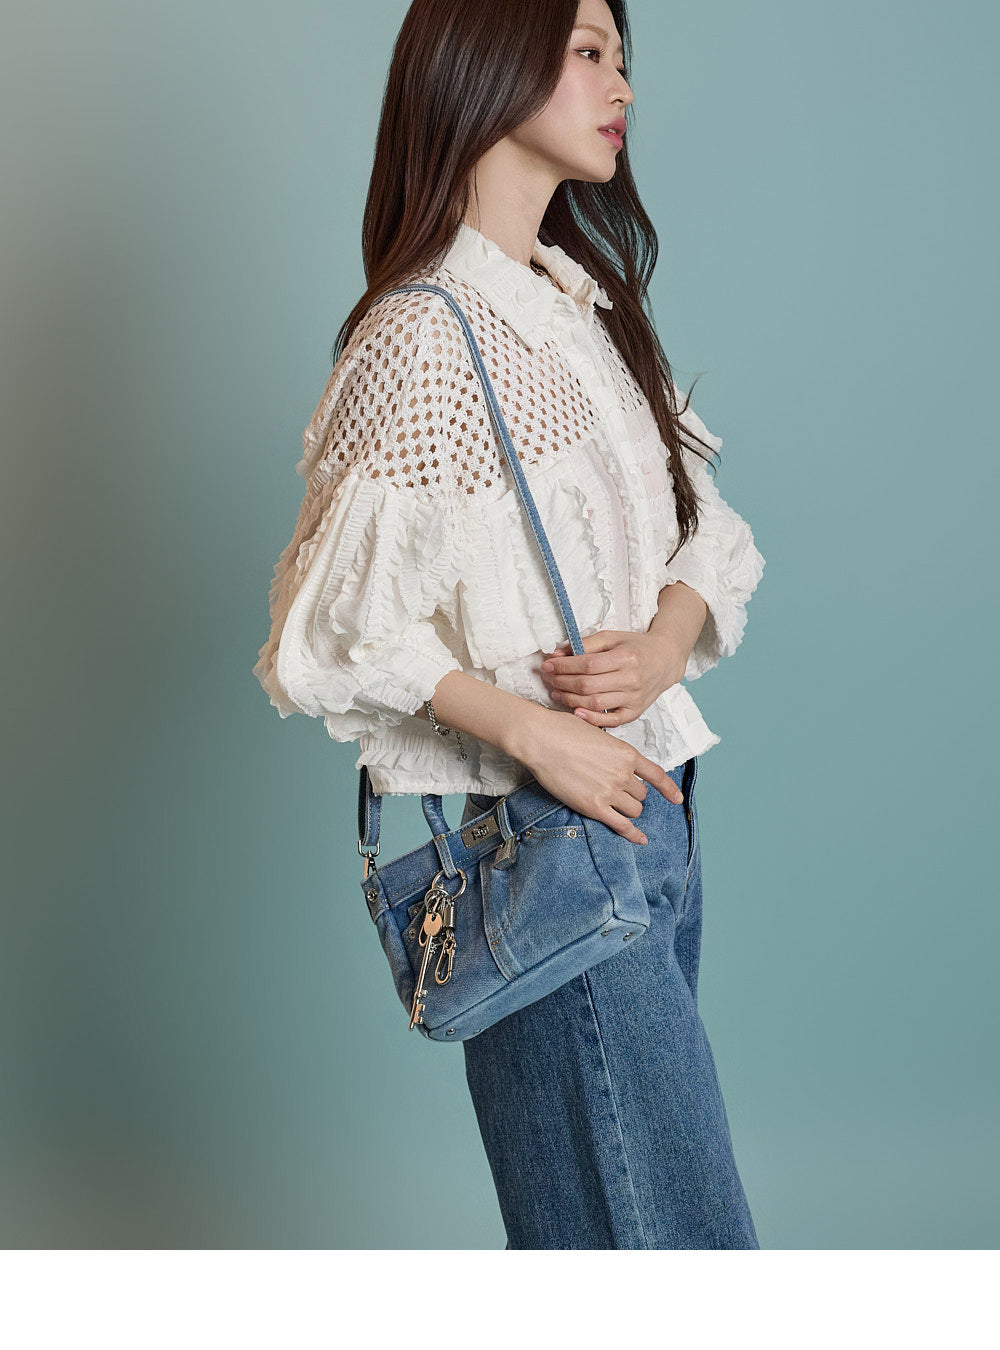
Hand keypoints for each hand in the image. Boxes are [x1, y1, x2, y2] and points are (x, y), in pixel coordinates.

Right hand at [514, 705, 683, 845]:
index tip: (677, 799)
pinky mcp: (594, 807)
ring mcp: (610, 791)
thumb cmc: (563, 731)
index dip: (669, 789)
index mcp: (626, 753)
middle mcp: (623, 773)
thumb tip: (615, 762)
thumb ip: (612, 751)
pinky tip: (640, 839)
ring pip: (634, 810)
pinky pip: (621, 825)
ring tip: (611, 804)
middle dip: (632, 795)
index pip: (656, 774)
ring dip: (627, 809)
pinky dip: (632, 834)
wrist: (541, 739)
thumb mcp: (598, 735)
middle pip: (641, 794)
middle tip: (616, 792)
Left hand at [537, 630, 686, 728]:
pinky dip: (592, 719)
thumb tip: (557, 654)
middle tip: (548, 678)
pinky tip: (576, 712)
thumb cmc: (635, 647)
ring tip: (556, 693)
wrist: (664, 661)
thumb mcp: (612, 638)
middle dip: (562, 682)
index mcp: (626, 657)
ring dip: (570, 699)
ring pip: (595, 703)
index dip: (564, 666)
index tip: (548, 665)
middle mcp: (632, 679)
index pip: (587, 665)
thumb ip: (584, 645)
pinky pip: (611, 721)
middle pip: (588, 685)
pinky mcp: (635, 712)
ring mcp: (634, 698)